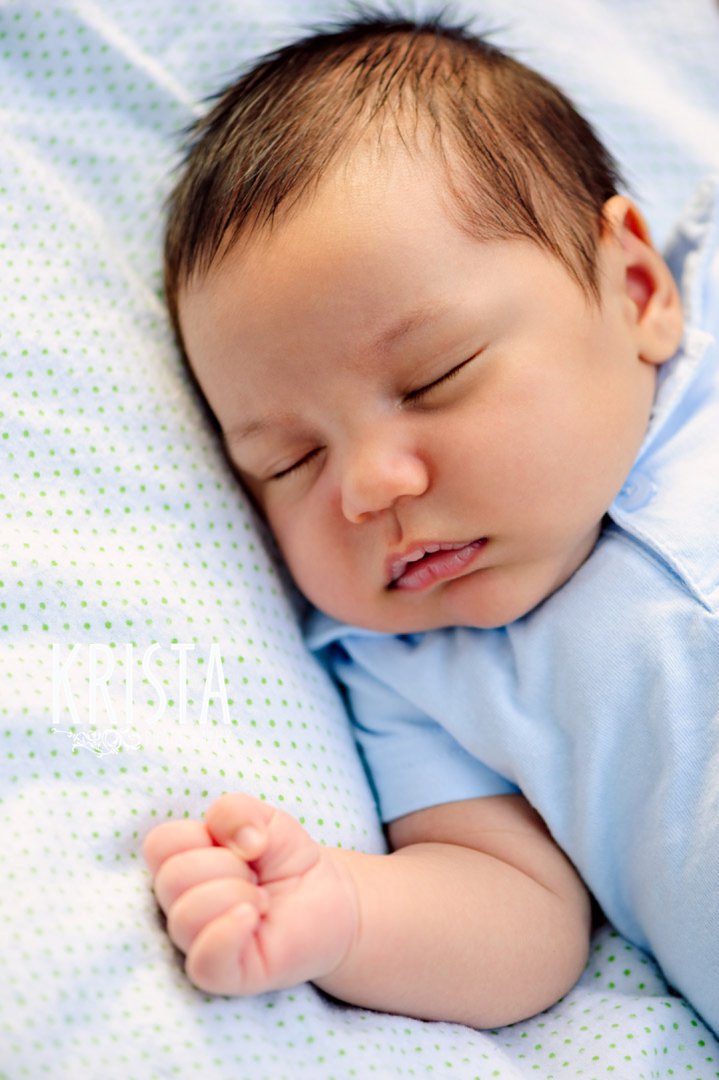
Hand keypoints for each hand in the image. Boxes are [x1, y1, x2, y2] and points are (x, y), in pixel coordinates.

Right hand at [142, 793, 357, 995]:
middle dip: (226, 866)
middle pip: (171, 878)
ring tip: (262, 900)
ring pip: (185, 916)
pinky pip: (203, 961)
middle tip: (255, 876)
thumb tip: (242, 843)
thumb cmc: (284, 860)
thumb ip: (235, 811)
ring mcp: (198, 942)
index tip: (236, 844)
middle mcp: (180, 904)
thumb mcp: (265, 818)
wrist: (327, 898)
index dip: (201, 835)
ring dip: (236, 895)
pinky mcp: (221, 974)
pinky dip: (228, 933)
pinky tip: (254, 918)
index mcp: (180, 864)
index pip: (159, 844)